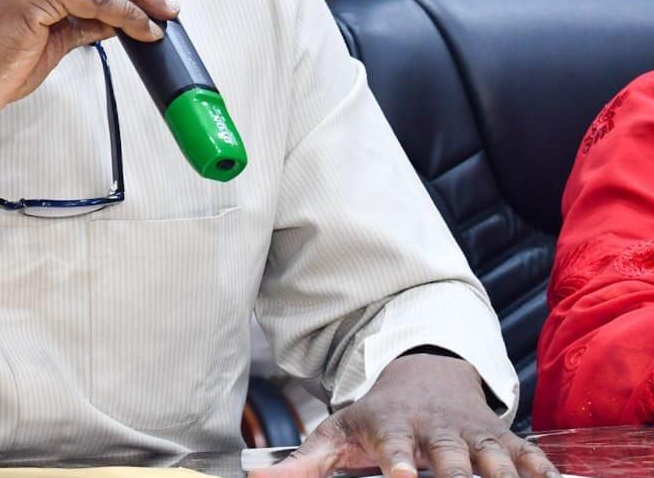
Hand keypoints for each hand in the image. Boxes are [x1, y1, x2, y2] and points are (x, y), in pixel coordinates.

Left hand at [254, 354, 559, 477]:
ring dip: (502, 473)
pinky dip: (541, 469)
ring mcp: (473, 436)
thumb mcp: (337, 432)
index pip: (395, 446)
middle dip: (459, 475)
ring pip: (493, 457)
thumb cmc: (377, 418)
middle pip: (451, 456)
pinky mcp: (504, 441)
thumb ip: (303, 462)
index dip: (399, 461)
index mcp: (393, 429)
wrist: (423, 377)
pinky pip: (529, 457)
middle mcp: (436, 432)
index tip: (402, 475)